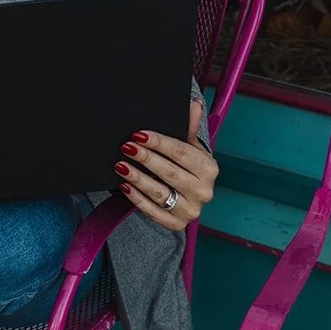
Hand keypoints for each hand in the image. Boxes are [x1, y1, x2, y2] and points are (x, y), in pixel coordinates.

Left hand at [113, 100, 216, 230]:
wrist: (187, 196)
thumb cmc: (185, 166)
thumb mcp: (190, 148)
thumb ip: (189, 128)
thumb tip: (194, 105)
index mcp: (209, 169)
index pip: (181, 153)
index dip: (159, 143)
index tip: (139, 134)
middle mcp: (203, 191)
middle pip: (169, 172)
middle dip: (145, 158)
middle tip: (126, 147)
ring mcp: (191, 210)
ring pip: (160, 193)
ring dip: (137, 178)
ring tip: (121, 165)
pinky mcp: (176, 224)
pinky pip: (153, 211)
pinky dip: (136, 198)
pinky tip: (124, 185)